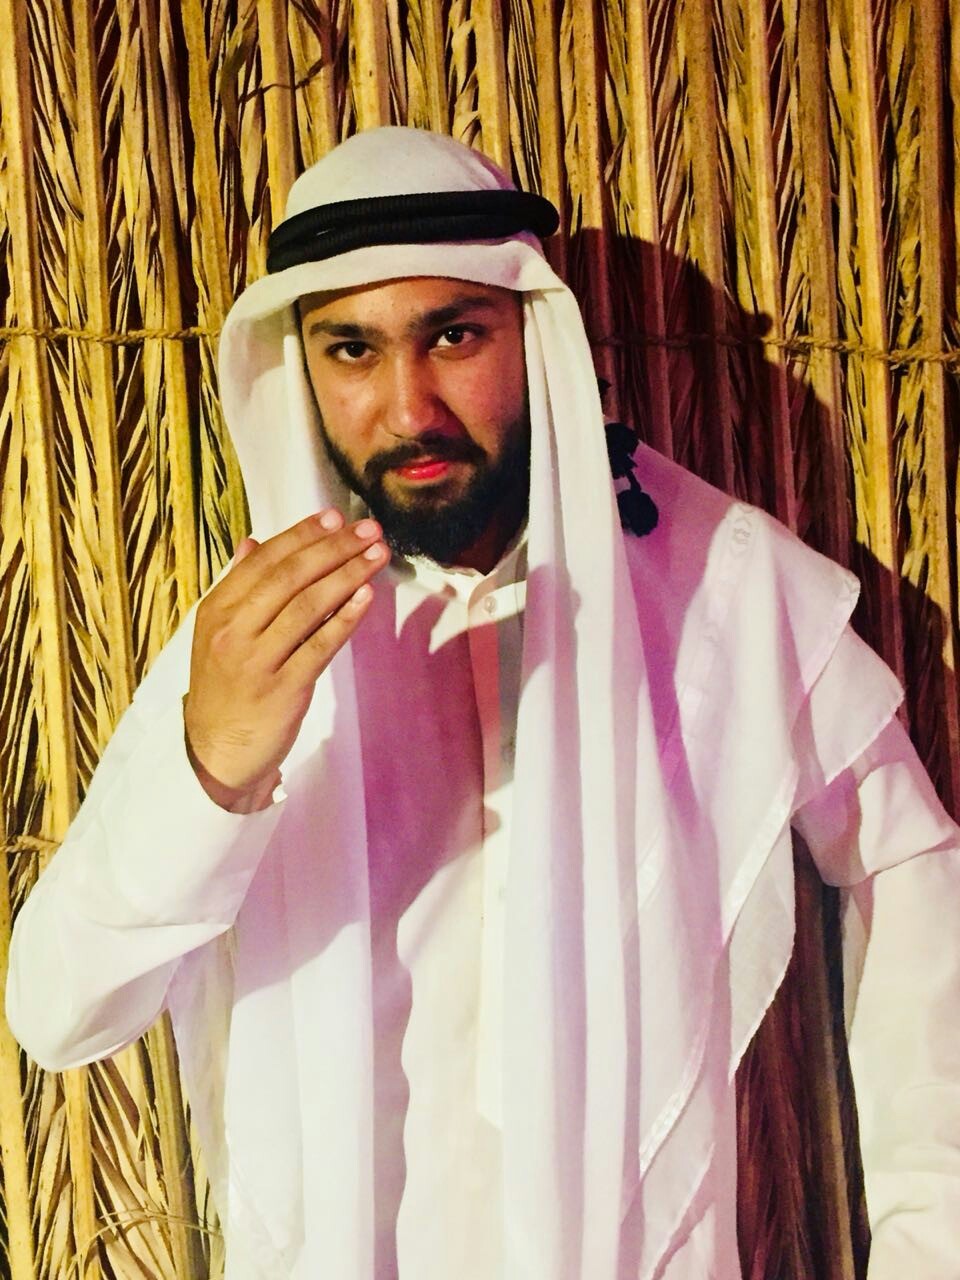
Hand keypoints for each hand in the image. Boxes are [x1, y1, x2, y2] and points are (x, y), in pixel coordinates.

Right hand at [183, 509, 388, 808]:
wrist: (214, 751)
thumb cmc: (225, 687)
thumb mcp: (217, 633)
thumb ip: (237, 587)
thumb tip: (253, 543)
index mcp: (216, 610)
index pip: (264, 561)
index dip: (302, 535)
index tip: (335, 517)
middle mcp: (233, 630)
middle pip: (289, 578)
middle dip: (333, 549)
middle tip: (368, 530)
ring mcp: (257, 660)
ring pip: (308, 607)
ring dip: (347, 576)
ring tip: (377, 556)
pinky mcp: (284, 689)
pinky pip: (320, 646)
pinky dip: (345, 619)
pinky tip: (366, 597)